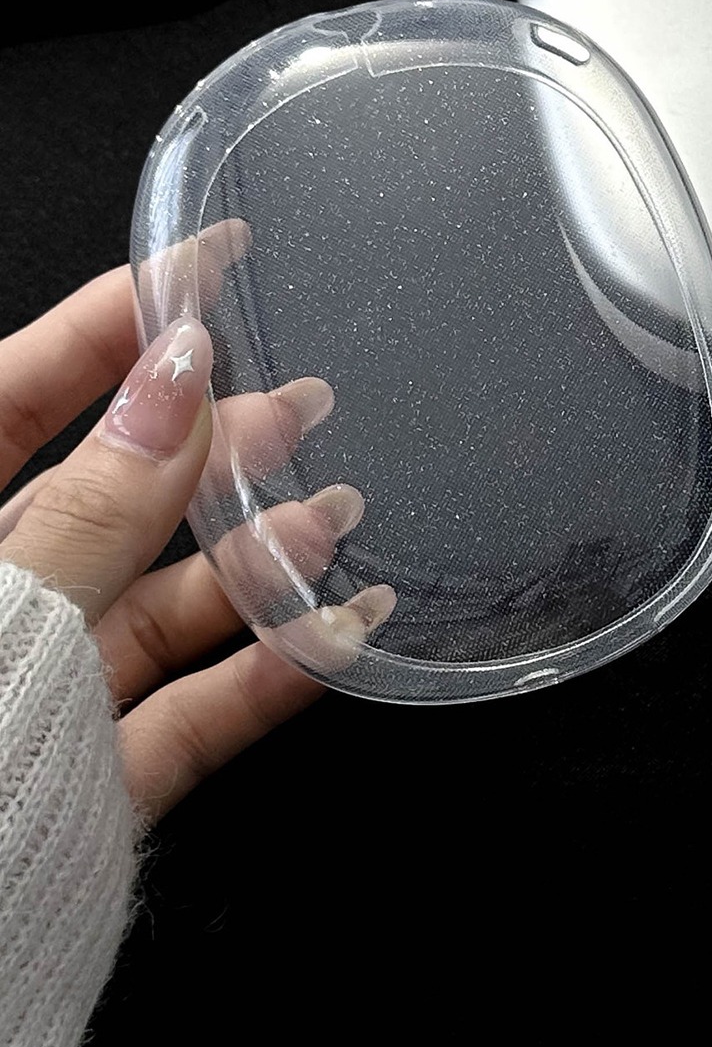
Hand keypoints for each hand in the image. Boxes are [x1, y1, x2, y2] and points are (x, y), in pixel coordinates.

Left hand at [0, 226, 390, 819]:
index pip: (7, 397)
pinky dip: (268, 676)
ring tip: (342, 510)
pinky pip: (185, 715)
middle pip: (99, 495)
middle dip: (207, 442)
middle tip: (302, 394)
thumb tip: (174, 381)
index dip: (107, 322)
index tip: (204, 261)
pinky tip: (340, 631)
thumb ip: (89, 515)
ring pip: (153, 605)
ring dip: (255, 558)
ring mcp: (26, 698)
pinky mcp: (78, 784)